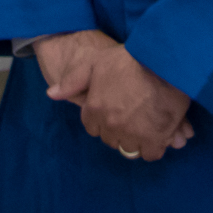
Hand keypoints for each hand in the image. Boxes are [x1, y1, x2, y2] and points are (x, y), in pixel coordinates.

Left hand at [41, 35, 194, 160]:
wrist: (162, 60)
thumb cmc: (129, 58)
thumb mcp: (95, 62)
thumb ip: (73, 80)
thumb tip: (51, 94)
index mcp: (94, 110)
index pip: (93, 127)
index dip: (103, 119)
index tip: (114, 110)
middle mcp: (110, 126)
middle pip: (111, 139)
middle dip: (118, 130)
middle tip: (132, 115)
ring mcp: (132, 134)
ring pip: (130, 148)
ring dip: (136, 139)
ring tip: (146, 124)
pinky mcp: (154, 139)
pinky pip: (150, 153)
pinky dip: (154, 146)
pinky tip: (158, 133)